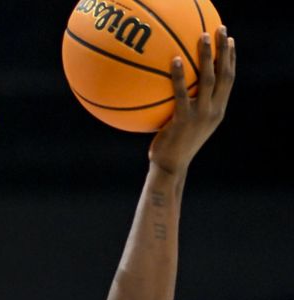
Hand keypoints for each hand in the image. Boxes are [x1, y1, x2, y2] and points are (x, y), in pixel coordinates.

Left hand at [149, 26, 235, 174]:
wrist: (170, 168)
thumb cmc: (174, 146)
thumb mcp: (187, 125)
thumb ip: (188, 107)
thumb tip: (177, 90)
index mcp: (218, 110)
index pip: (229, 80)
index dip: (231, 59)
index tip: (229, 41)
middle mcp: (214, 111)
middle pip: (225, 74)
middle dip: (224, 50)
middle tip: (220, 30)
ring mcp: (200, 115)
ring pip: (208, 79)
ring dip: (207, 56)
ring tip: (202, 37)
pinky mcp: (184, 120)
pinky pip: (182, 93)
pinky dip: (179, 76)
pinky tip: (174, 60)